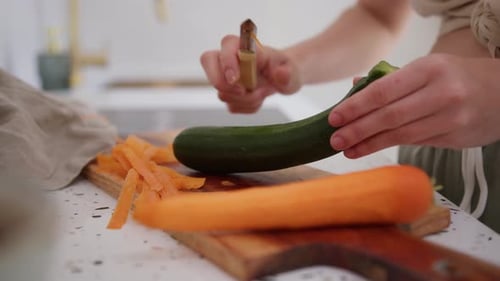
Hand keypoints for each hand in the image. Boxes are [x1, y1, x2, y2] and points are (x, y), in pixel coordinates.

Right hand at [200, 35, 301, 112]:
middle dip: (221, 82)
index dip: (227, 61)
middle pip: (208, 61)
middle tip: (241, 91)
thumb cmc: (286, 69)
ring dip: (244, 99)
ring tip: (262, 93)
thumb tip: (280, 74)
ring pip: (222, 91)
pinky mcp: (228, 93)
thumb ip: (288, 74)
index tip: (235, 79)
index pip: (227, 44)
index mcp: (246, 45)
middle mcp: (230, 58)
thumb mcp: (293, 71)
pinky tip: (258, 99)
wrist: (284, 78)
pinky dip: (246, 108)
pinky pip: (231, 105)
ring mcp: (226, 76)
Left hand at [328, 54, 499, 157]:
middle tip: (334, 139)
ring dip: (369, 143)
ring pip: (401, 134)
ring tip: (346, 149)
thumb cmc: (456, 77)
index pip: (384, 90)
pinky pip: (415, 143)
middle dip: (358, 129)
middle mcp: (441, 93)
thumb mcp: (427, 68)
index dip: (356, 107)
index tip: (334, 118)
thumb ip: (391, 79)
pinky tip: (368, 150)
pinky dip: (388, 147)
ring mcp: (450, 118)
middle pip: (390, 116)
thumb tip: (354, 87)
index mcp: (429, 69)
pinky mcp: (455, 137)